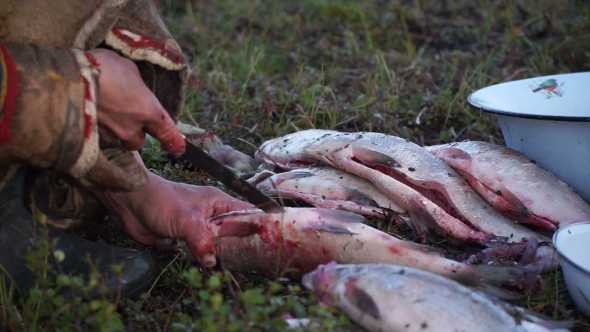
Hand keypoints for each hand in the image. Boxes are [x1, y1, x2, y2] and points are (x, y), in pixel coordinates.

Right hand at [88, 48, 184, 154]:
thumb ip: (135, 84)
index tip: (180, 149)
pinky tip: (87, 111)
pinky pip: (99, 136)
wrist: (69, 78)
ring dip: (112, 128)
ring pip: (116, 138)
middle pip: (138, 141)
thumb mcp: (127, 68)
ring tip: (100, 107)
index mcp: (148, 110)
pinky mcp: (91, 138)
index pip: (167, 131)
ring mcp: (111, 135)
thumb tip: (132, 87)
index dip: (174, 141)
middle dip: (133, 132)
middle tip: (123, 115)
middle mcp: (132, 128)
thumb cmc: (102, 67)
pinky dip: (95, 127)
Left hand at [92, 154, 253, 266]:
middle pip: (233, 233)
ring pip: (216, 245)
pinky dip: (201, 259)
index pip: (246, 213)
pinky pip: (199, 252)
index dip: (259, 224)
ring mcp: (198, 227)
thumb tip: (212, 262)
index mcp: (218, 202)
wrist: (130, 202)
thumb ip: (202, 240)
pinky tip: (207, 266)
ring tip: (231, 267)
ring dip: (217, 255)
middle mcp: (211, 215)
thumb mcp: (187, 220)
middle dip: (239, 246)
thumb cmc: (161, 201)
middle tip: (252, 260)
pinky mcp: (185, 239)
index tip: (272, 238)